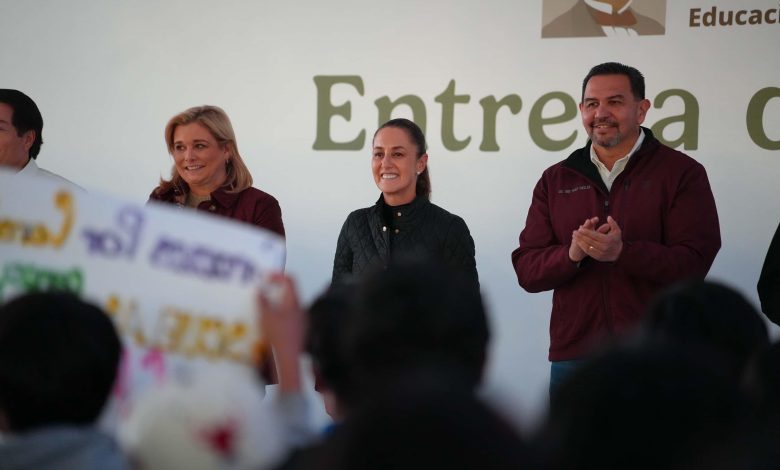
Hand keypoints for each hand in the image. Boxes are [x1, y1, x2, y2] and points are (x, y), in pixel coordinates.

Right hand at [257, 272, 304, 392]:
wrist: (288, 360)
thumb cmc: (277, 335)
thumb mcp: (265, 316)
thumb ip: (262, 301)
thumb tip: (259, 290)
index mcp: (294, 302)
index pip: (290, 281)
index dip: (277, 275)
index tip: (265, 275)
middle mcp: (300, 310)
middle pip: (288, 293)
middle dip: (274, 290)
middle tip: (260, 291)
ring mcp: (300, 322)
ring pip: (287, 307)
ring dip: (274, 304)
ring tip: (259, 308)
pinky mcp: (297, 332)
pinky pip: (286, 319)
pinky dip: (276, 316)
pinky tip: (265, 324)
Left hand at [573, 216, 622, 261]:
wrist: (618, 253)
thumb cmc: (616, 239)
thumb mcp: (617, 231)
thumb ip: (613, 223)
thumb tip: (608, 217)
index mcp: (608, 240)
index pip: (595, 235)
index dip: (587, 232)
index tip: (580, 228)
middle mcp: (604, 247)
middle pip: (590, 241)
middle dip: (581, 236)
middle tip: (575, 232)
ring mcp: (601, 253)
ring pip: (588, 247)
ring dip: (580, 242)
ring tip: (574, 237)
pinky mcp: (598, 257)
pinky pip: (589, 252)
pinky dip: (583, 247)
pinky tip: (578, 242)